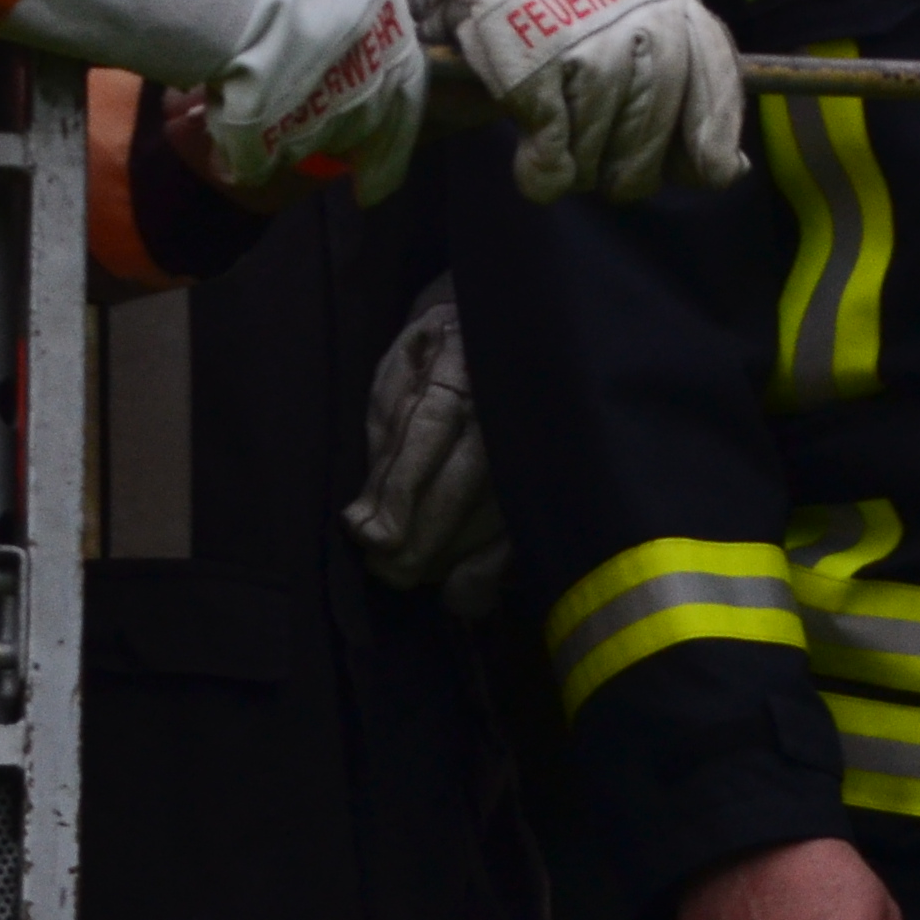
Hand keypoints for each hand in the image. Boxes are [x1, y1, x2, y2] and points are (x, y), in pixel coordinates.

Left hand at [340, 284, 506, 614]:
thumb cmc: (439, 350)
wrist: (509, 325)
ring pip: (496, 513)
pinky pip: (526, 533)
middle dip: (418, 537)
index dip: (401, 488)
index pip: (433, 429)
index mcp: (464, 362)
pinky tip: (459, 594)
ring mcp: (538, 440)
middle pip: (466, 481)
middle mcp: (508, 403)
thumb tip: (365, 516)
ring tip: (402, 573)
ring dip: (446, 556)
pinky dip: (492, 572)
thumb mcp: (402, 369)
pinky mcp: (553, 475)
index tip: (371, 535)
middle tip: (381, 570)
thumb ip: (388, 432)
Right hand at [393, 0, 751, 203]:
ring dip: (584, 167)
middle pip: (655, 119)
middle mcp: (637, 10)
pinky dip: (547, 168)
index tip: (711, 173)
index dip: (713, 135)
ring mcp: (583, 31)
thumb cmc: (579, 37)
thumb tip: (732, 171)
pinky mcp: (532, 56)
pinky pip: (554, 141)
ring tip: (568, 158)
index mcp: (673, 5)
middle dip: (635, 167)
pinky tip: (538, 166)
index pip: (714, 80)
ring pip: (603, 136)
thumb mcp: (641, 52)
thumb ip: (687, 104)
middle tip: (616, 182)